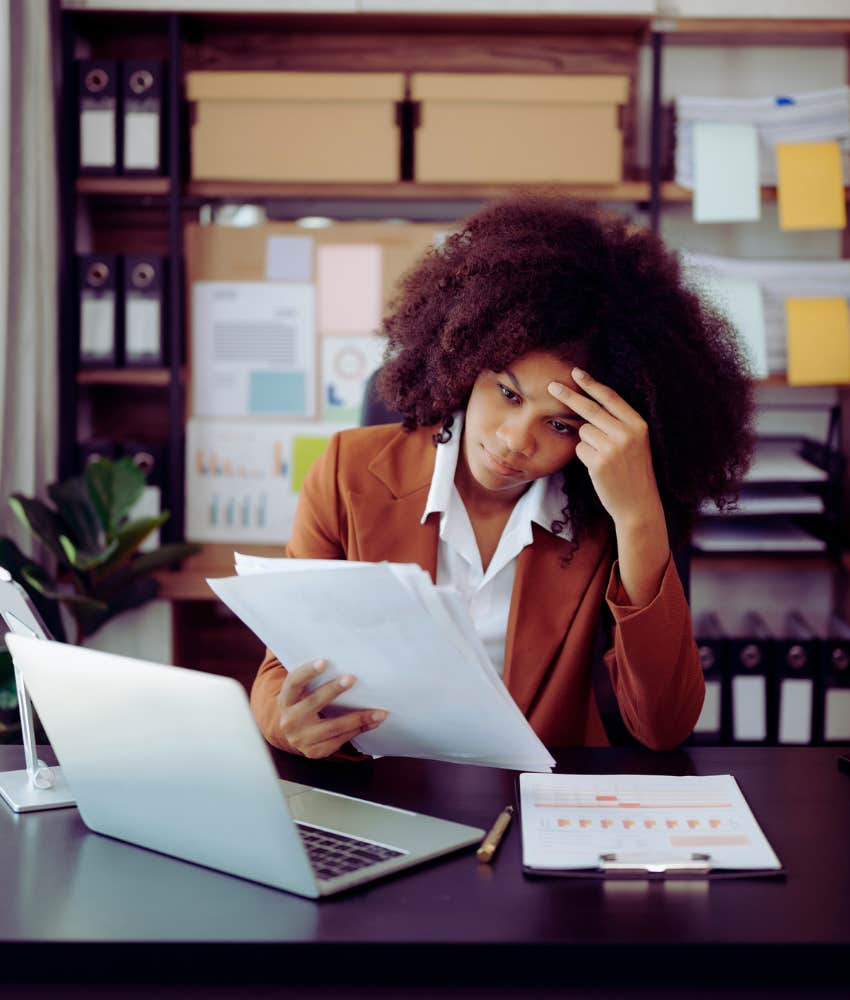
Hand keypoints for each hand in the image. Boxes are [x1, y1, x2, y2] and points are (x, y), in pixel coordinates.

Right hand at [276, 659, 387, 758]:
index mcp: (286, 699)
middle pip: (313, 703)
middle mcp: (289, 720)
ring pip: (332, 727)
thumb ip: (314, 676)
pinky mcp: (314, 751)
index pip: (294, 682)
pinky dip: (358, 730)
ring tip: (380, 712)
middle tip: (353, 678)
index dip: (308, 672)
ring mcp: (301, 738)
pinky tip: (372, 722)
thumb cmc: (305, 702)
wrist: (294, 733)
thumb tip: (342, 655)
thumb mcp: (302, 691)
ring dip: (358, 718)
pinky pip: (339, 740)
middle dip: (334, 690)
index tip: (324, 661)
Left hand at [549, 368, 669, 605]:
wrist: (639, 504)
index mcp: (638, 424)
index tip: (577, 372)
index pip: (610, 397)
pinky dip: (585, 456)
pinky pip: (580, 448)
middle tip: (551, 385)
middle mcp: (627, 433)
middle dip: (569, 396)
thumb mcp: (635, 442)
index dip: (592, 384)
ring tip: (604, 457)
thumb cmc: (634, 471)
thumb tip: (586, 404)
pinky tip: (599, 467)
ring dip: (586, 441)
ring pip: (583, 431)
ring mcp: (613, 448)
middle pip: (590, 409)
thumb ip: (617, 423)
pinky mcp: (599, 462)